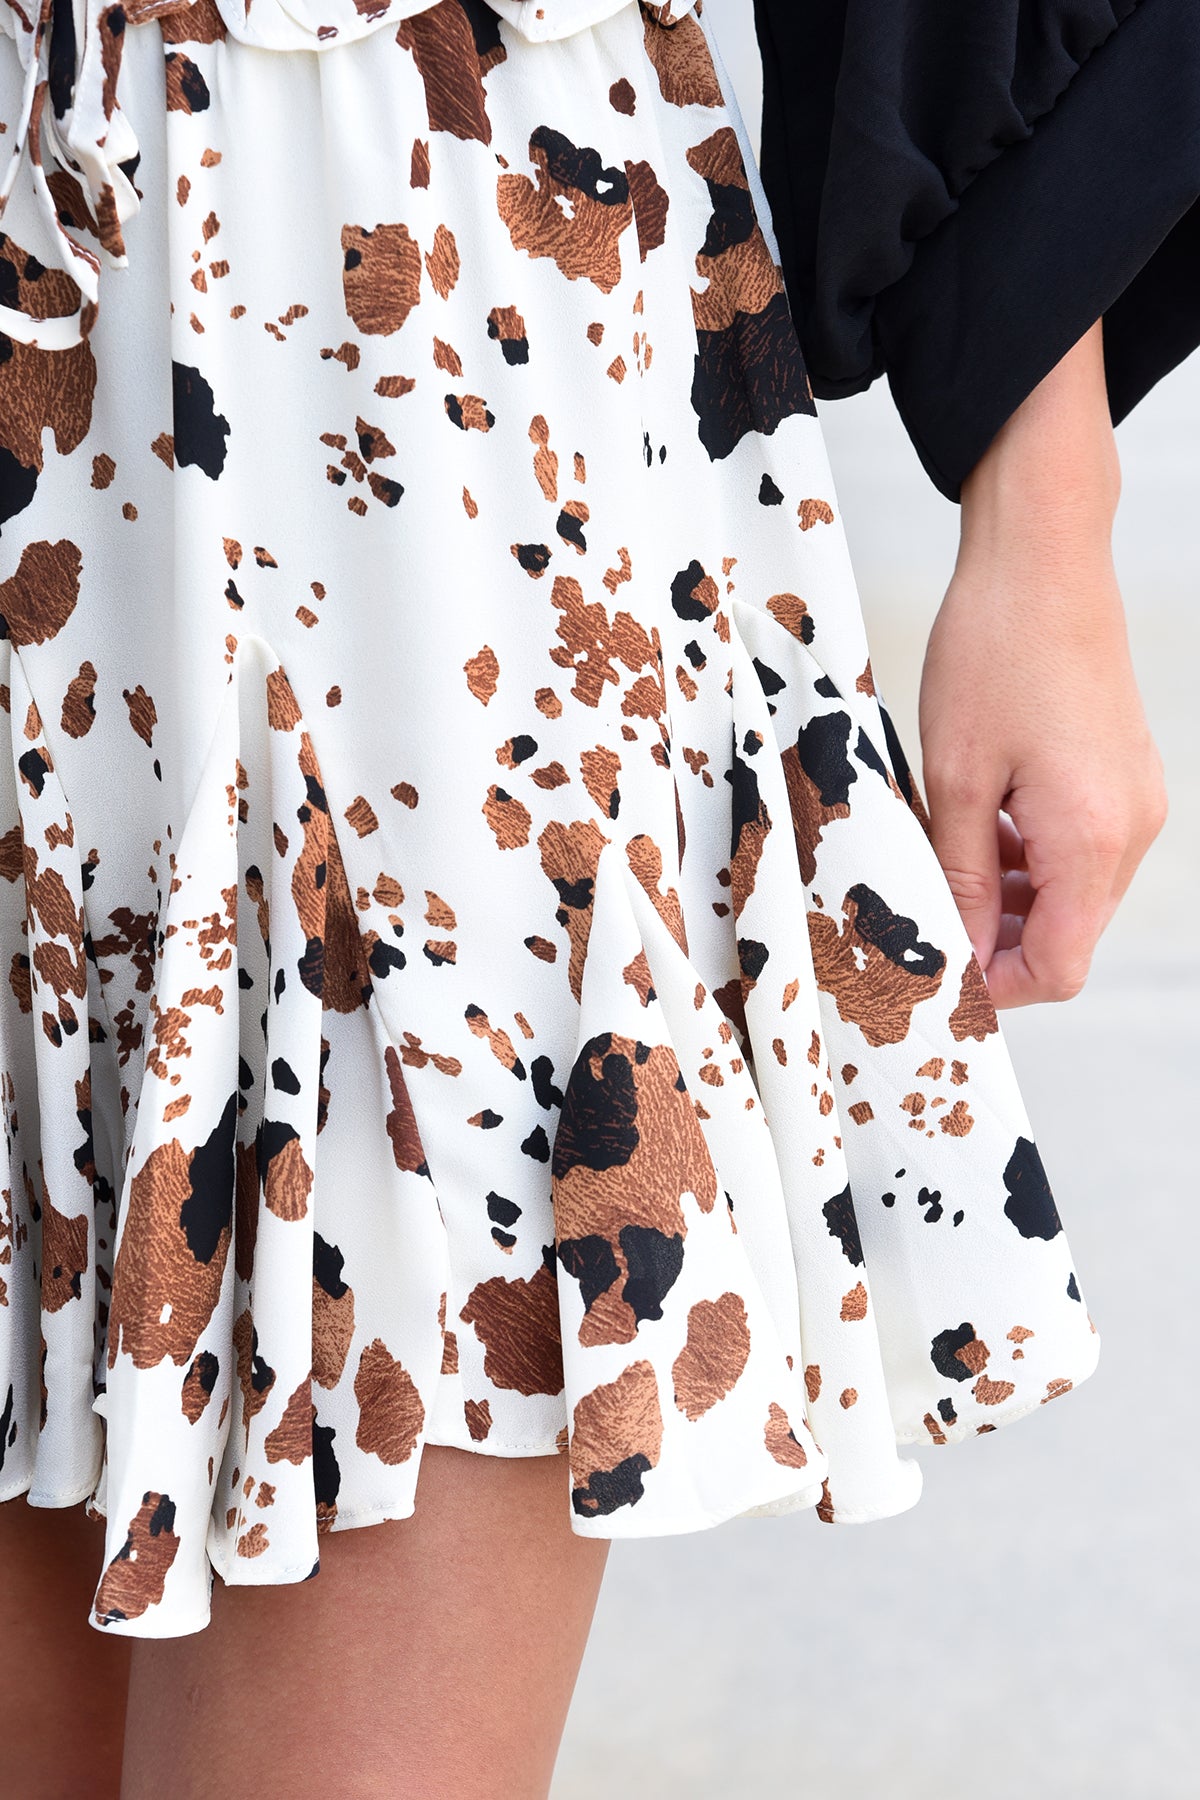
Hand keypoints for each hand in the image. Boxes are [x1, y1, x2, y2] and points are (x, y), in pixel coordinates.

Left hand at [918, 321, 1167, 1007]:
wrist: (1044, 557)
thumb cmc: (994, 652)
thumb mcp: (953, 778)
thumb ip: (958, 878)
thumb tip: (954, 954)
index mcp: (1092, 840)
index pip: (1058, 970)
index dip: (993, 987)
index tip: (932, 971)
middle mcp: (1131, 831)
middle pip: (1064, 938)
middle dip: (991, 938)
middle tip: (919, 906)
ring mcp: (1135, 805)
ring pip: (1066, 897)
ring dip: (1002, 895)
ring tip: (939, 848)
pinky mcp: (1124, 781)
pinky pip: (1074, 852)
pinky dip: (1023, 857)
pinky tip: (974, 818)